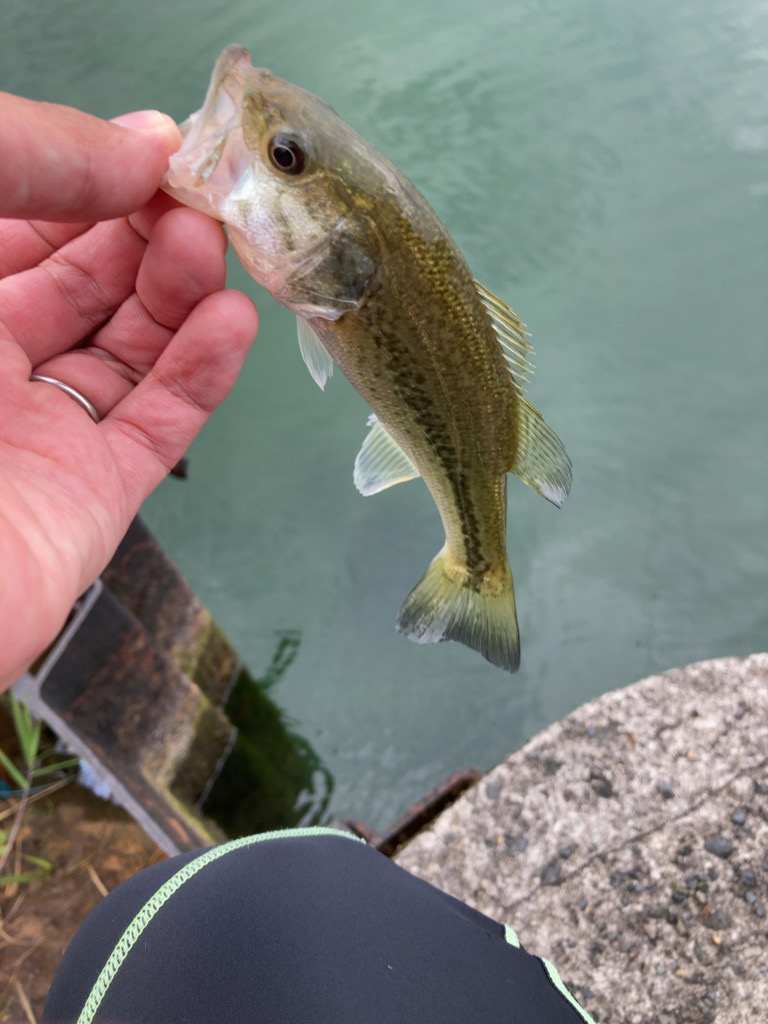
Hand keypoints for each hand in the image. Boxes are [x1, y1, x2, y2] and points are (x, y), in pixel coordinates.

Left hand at [0, 94, 258, 689]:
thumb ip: (22, 161)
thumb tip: (140, 146)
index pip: (18, 221)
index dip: (85, 177)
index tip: (153, 146)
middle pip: (82, 281)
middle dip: (141, 229)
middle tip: (196, 192)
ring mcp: (36, 432)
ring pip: (127, 349)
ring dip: (178, 291)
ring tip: (211, 244)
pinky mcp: (90, 497)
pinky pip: (158, 425)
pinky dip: (203, 374)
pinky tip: (232, 320)